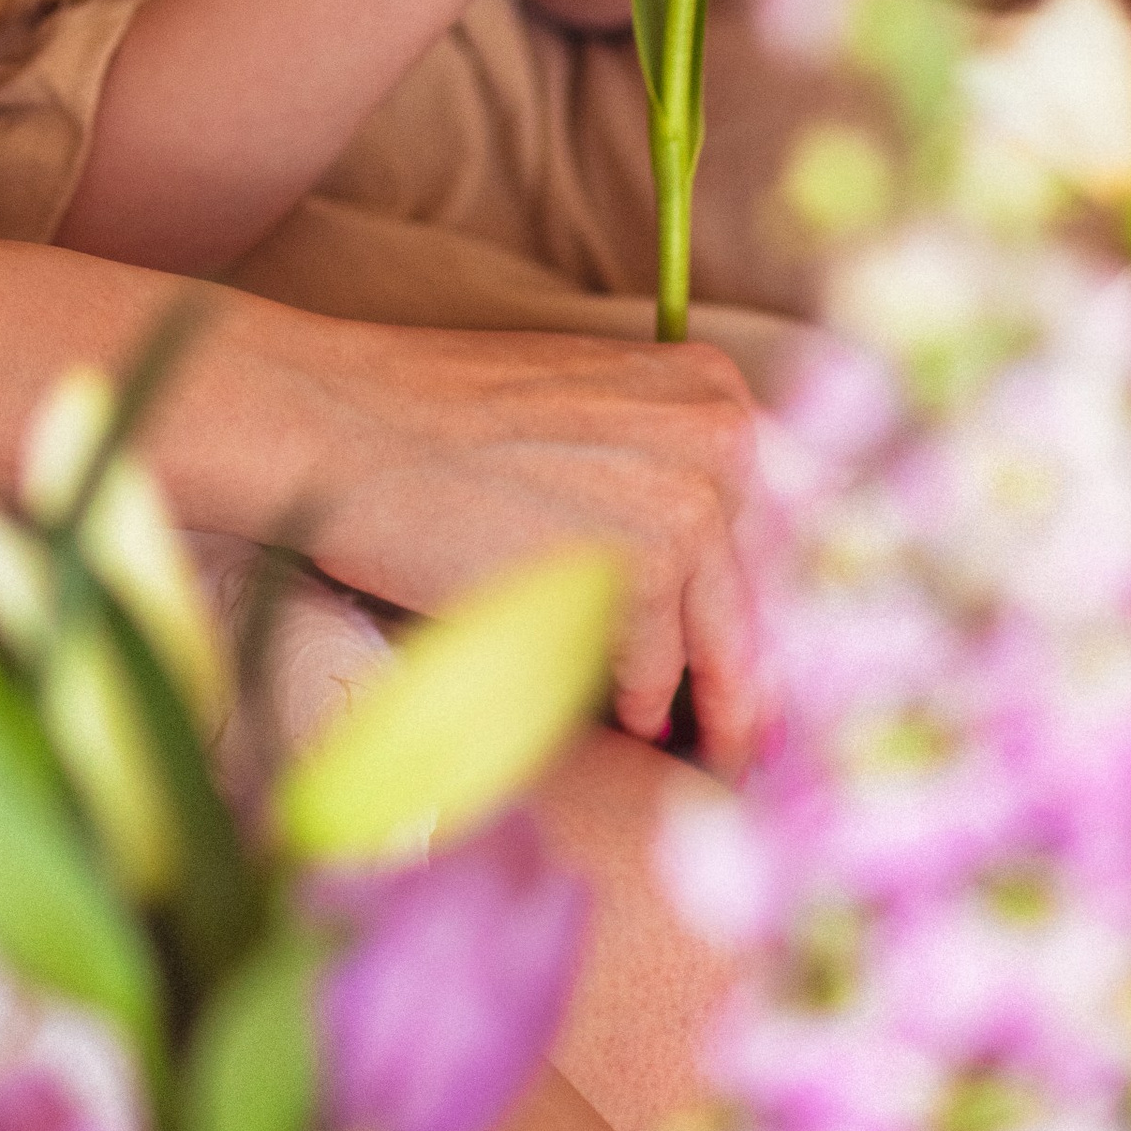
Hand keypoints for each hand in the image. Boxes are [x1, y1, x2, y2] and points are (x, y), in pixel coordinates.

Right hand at [293, 320, 763, 772]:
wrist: (342, 421)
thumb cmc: (442, 424)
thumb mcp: (588, 415)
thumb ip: (666, 476)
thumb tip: (734, 601)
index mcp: (714, 389)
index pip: (788, 528)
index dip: (775, 611)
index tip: (762, 676)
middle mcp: (723, 435)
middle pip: (771, 594)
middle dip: (745, 674)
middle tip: (736, 742)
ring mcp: (690, 502)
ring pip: (721, 647)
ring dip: (689, 703)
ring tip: (667, 741)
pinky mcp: (644, 571)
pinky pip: (653, 679)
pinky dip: (625, 708)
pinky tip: (600, 716)